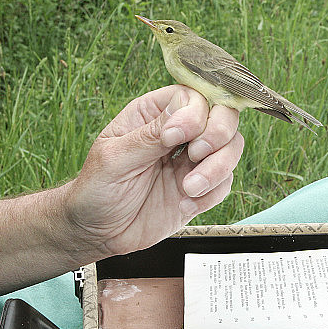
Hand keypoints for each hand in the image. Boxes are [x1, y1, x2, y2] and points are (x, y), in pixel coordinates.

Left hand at [65, 85, 243, 256]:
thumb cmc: (96, 189)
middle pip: (222, 115)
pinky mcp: (200, 189)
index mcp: (152, 114)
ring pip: (231, 148)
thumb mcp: (114, 159)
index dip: (194, 113)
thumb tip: (183, 113)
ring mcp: (191, 161)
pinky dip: (211, 195)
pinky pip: (225, 184)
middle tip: (197, 155)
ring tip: (189, 188)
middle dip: (218, 134)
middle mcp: (178, 133)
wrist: (96, 231)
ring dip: (218, 168)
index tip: (174, 138)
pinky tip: (184, 205)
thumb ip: (149, 135)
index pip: (192, 97)